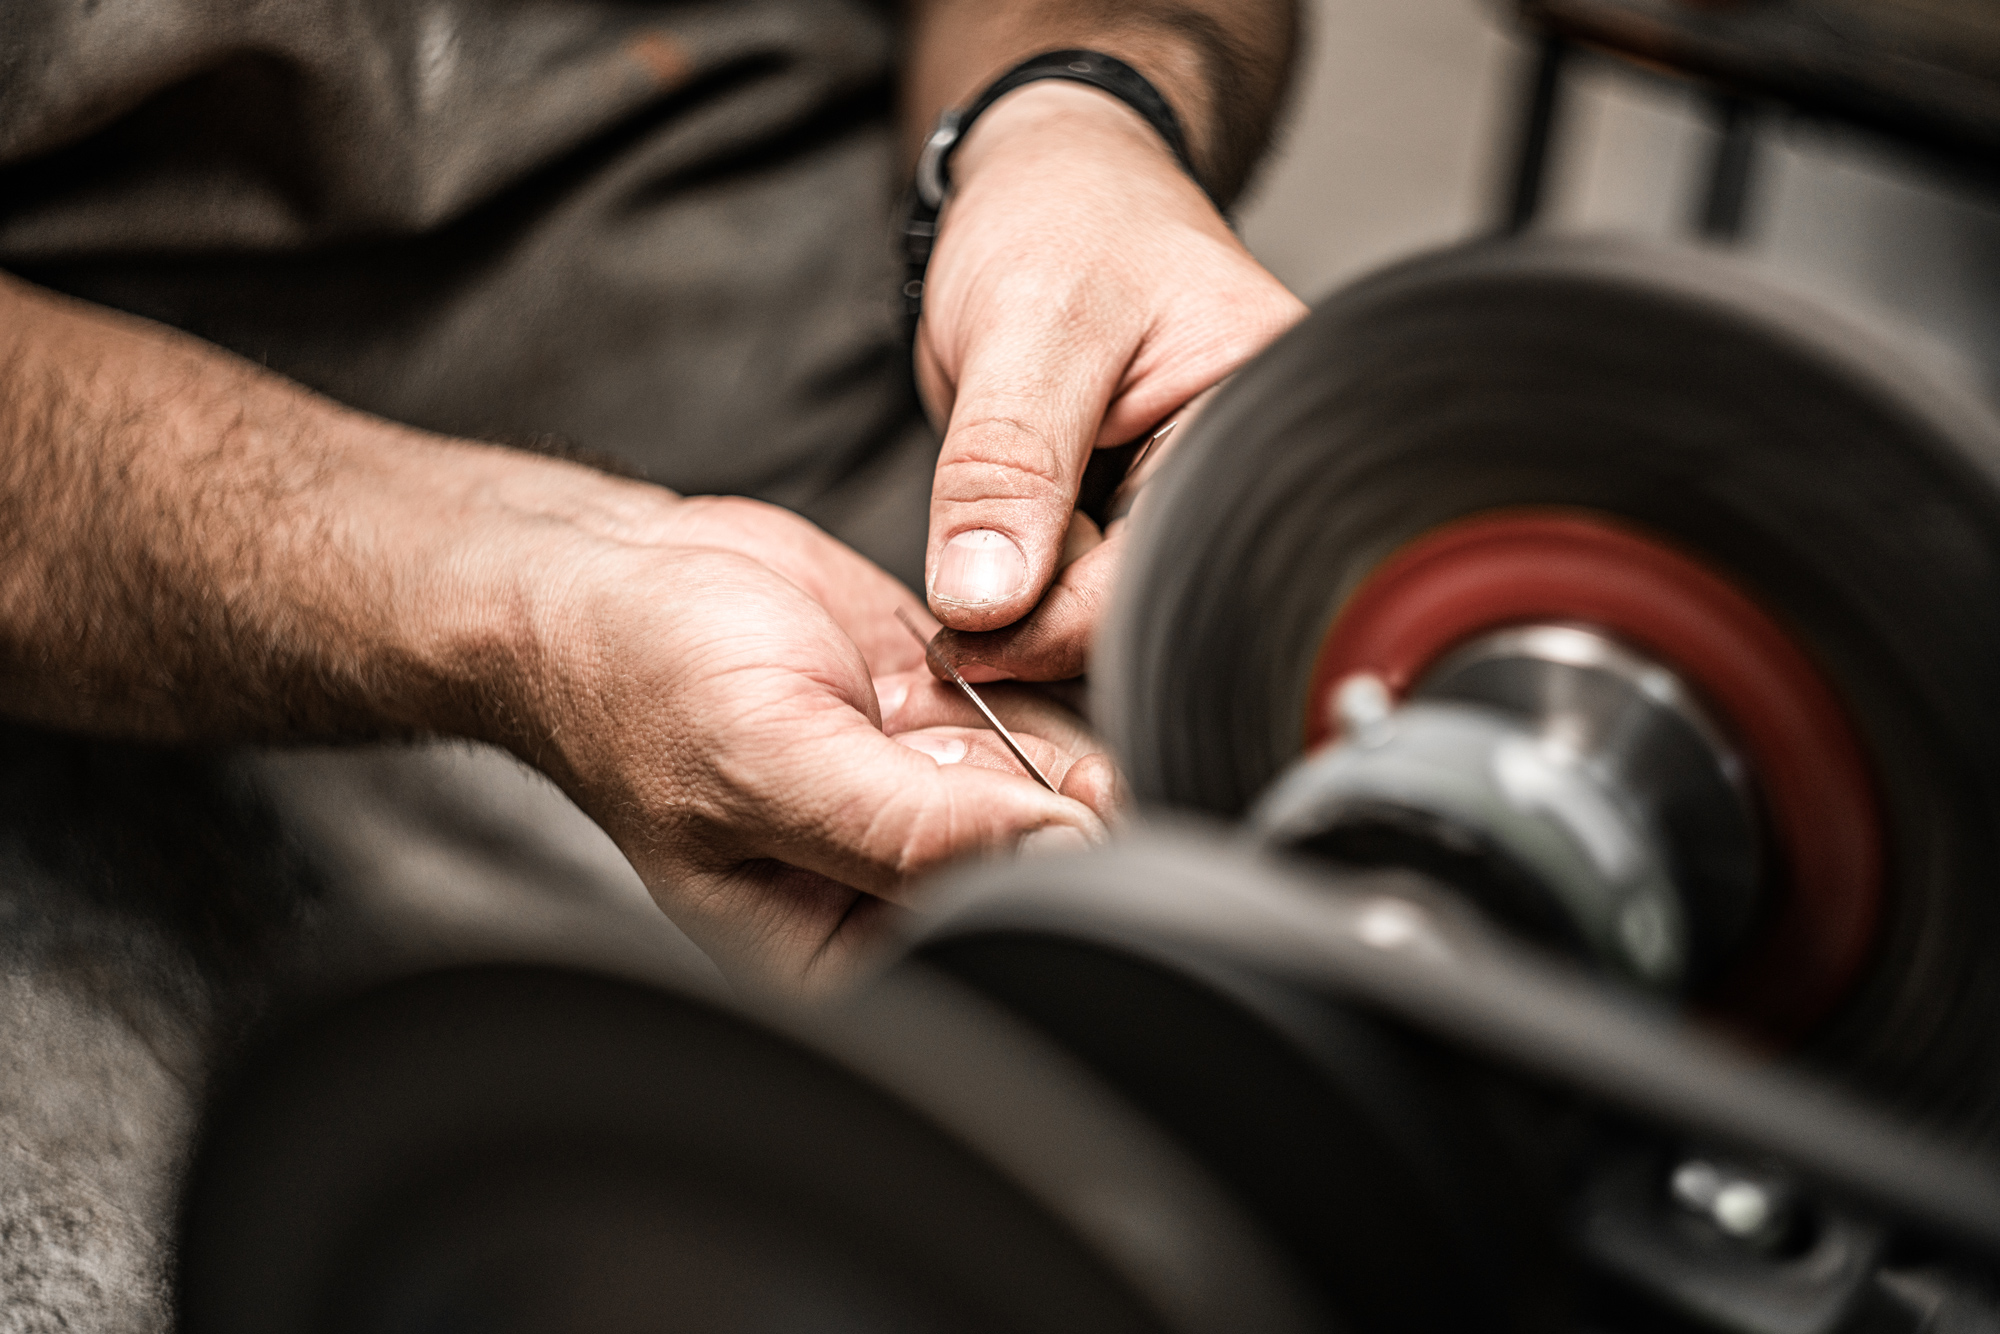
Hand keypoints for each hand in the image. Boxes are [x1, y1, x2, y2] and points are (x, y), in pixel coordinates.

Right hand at [502, 492, 1112, 991]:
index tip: (1068, 823)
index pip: (988, 956)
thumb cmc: (641, 682)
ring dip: (1065, 741)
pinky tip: (998, 661)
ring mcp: (935, 801)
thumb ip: (912, 829)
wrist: (615, 572)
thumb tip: (1057, 853)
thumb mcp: (768, 766)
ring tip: (977, 702)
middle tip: (1021, 752)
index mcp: (832, 953)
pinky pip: (1047, 718)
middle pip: (1044, 878)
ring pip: (1064, 794)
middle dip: (1063, 808)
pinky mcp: (953, 721)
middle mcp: (894, 890)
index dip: (1050, 895)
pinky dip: (1048, 684)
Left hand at [915, 80, 1306, 679]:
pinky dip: (1023, 601)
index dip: (1061, 626)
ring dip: (1027, 620)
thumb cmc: (1060, 220)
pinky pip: (1082, 600)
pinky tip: (988, 565)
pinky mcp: (1138, 524)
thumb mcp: (1027, 327)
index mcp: (1267, 420)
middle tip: (952, 625)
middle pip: (1149, 611)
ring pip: (1109, 618)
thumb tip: (985, 600)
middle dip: (1041, 626)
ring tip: (971, 561)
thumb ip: (1005, 465)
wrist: (1043, 192)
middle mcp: (1246, 476)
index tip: (962, 642)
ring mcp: (1193, 506)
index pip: (1171, 573)